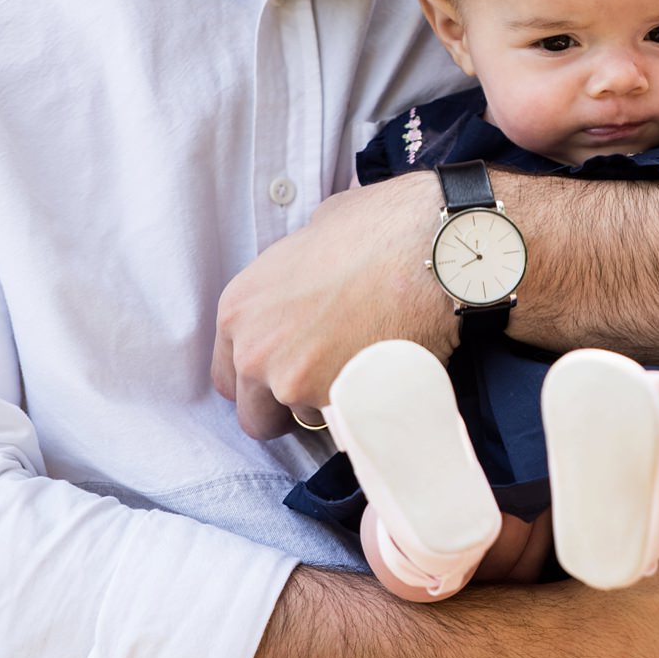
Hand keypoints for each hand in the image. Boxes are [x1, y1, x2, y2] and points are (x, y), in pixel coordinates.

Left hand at [212, 172, 453, 437]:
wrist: (431, 250)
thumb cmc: (379, 229)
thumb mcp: (314, 234)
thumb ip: (295, 274)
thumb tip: (310, 277)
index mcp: (239, 309)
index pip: (227, 375)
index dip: (260, 379)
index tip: (288, 371)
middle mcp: (255, 352)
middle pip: (254, 414)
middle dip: (285, 406)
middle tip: (323, 382)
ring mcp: (294, 384)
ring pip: (302, 421)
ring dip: (326, 406)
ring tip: (363, 371)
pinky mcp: (337, 405)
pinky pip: (341, 428)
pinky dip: (360, 412)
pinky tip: (382, 382)